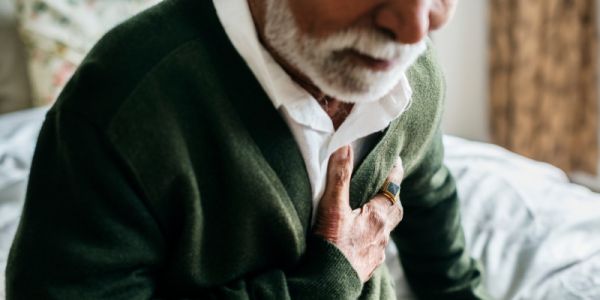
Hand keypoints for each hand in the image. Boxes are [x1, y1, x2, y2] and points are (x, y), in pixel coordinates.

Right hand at [314, 145, 403, 282]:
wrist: (329, 282)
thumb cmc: (332, 246)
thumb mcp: (333, 207)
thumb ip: (339, 176)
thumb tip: (346, 145)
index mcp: (378, 216)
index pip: (393, 187)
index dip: (395, 172)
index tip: (396, 160)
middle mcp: (382, 234)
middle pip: (394, 209)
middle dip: (392, 195)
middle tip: (386, 184)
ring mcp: (377, 252)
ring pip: (385, 229)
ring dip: (381, 217)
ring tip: (370, 210)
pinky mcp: (368, 266)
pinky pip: (376, 246)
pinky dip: (371, 237)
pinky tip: (360, 239)